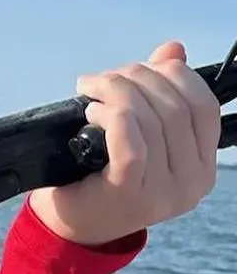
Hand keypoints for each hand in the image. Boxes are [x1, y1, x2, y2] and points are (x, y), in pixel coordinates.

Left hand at [28, 41, 220, 247]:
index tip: (140, 68)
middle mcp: (192, 183)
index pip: (203, 105)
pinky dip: (111, 115)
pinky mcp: (129, 192)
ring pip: (150, 119)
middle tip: (103, 79)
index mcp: (201, 166)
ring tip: (91, 92)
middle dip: (136, 79)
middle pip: (175, 107)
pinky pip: (130, 140)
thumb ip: (160, 93)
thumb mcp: (138, 131)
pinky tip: (91, 112)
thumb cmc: (101, 174)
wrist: (69, 224)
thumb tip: (173, 50)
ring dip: (116, 92)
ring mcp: (164, 192)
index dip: (173, 75)